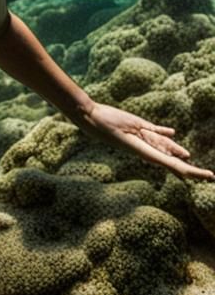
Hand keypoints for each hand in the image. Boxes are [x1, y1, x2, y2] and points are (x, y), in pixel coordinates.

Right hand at [73, 101, 214, 181]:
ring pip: (166, 145)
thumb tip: (180, 160)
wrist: (92, 117)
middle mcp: (148, 148)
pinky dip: (165, 133)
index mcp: (148, 154)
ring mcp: (144, 137)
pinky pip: (155, 130)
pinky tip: (173, 133)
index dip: (194, 173)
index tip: (210, 177)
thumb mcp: (134, 137)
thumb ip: (157, 142)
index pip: (176, 167)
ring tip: (188, 155)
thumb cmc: (109, 127)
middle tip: (208, 176)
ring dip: (177, 149)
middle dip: (190, 169)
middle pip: (174, 160)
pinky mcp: (139, 126)